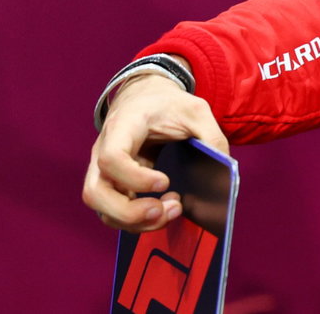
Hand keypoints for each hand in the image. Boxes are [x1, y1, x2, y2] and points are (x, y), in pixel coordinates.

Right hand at [82, 70, 228, 231]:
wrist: (146, 99)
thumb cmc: (168, 105)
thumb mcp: (196, 111)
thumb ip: (212, 138)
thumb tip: (225, 171)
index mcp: (122, 127)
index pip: (112, 158)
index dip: (135, 178)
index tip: (164, 182)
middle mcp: (103, 151)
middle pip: (95, 192)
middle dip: (129, 212)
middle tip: (163, 210)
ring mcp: (103, 171)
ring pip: (102, 208)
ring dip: (136, 221)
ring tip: (172, 210)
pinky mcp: (112, 184)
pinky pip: (113, 212)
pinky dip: (137, 220)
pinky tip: (164, 210)